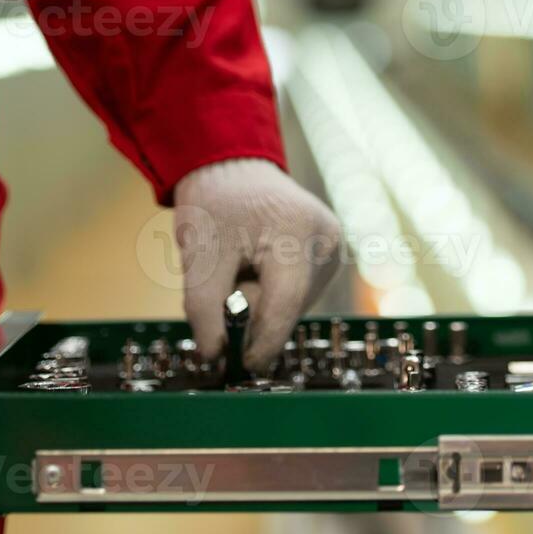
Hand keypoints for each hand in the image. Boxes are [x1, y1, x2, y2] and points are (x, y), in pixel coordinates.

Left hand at [173, 159, 341, 373]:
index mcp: (298, 230)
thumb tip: (213, 357)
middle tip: (224, 282)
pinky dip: (271, 294)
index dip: (261, 343)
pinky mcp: (328, 258)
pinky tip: (257, 265)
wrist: (232, 167)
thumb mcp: (199, 254)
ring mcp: (332, 250)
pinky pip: (296, 295)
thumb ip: (204, 308)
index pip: (283, 304)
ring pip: (292, 306)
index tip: (240, 366)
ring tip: (241, 265)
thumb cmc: (214, 204)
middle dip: (251, 314)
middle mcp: (327, 241)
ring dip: (260, 303)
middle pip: (288, 308)